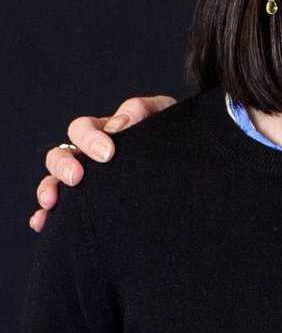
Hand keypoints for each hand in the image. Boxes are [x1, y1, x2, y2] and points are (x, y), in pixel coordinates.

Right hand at [31, 95, 176, 231]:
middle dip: (63, 165)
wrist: (188, 163)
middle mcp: (88, 157)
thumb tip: (118, 124)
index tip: (108, 154)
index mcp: (103, 133)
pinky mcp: (88, 205)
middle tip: (77, 178)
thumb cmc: (171, 133)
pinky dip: (45, 216)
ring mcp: (86, 182)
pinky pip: (59, 212)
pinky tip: (43, 222)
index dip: (89, 139)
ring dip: (48, 189)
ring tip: (52, 201)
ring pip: (53, 182)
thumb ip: (141, 110)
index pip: (82, 129)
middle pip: (59, 155)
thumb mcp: (162, 114)